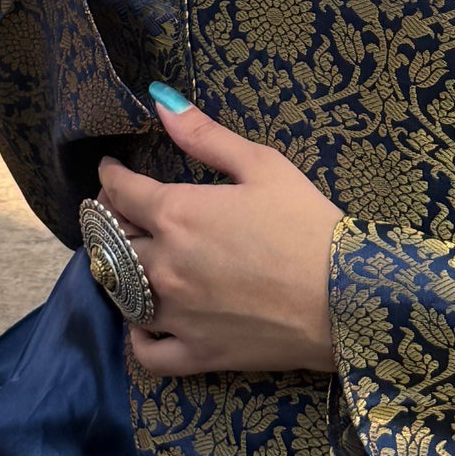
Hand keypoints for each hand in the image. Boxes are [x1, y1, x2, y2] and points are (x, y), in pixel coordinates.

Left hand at [97, 92, 343, 375]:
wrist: (344, 297)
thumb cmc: (306, 223)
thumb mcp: (261, 164)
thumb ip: (204, 135)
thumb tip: (160, 101)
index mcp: (177, 214)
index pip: (119, 192)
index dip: (110, 176)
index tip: (112, 169)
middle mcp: (164, 265)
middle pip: (113, 242)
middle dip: (111, 220)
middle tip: (123, 210)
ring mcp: (176, 315)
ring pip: (123, 295)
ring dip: (122, 273)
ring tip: (135, 259)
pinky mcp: (195, 353)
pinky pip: (146, 353)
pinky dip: (139, 336)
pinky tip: (147, 322)